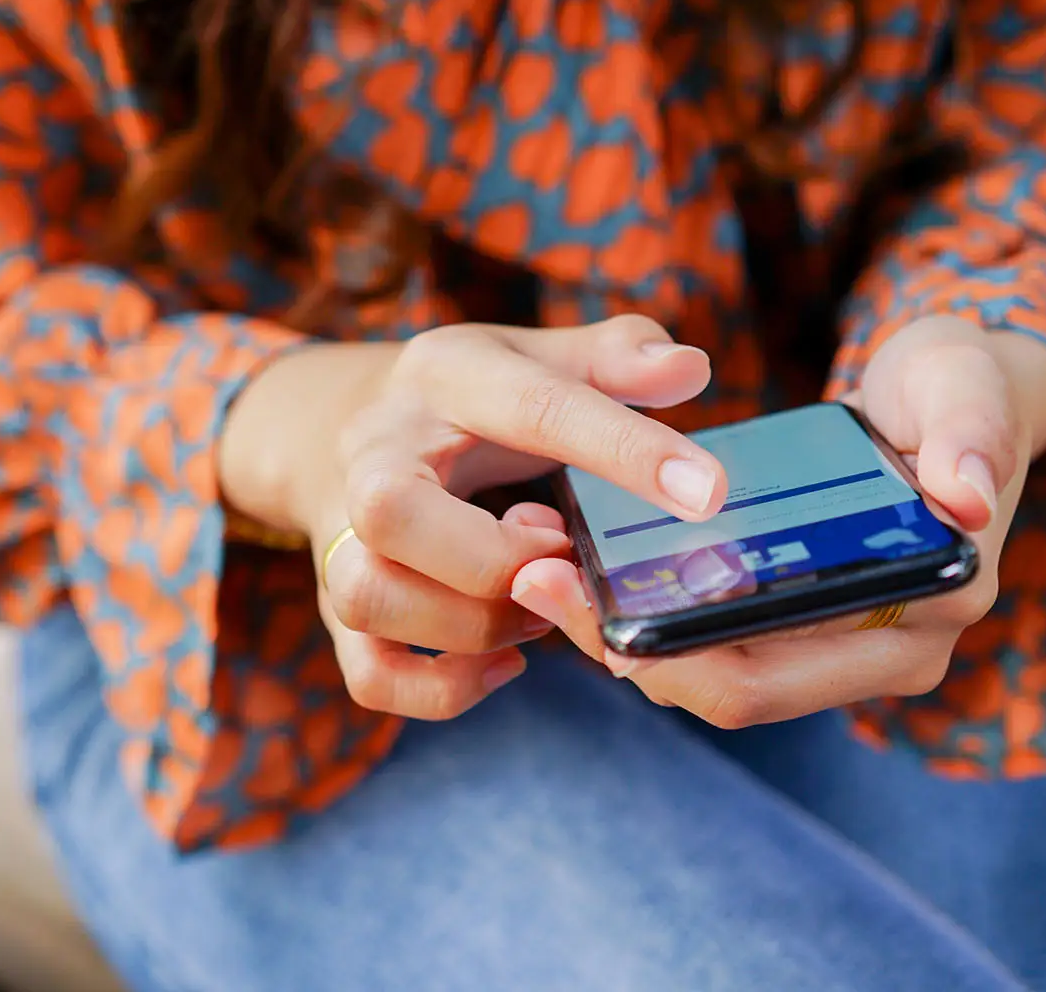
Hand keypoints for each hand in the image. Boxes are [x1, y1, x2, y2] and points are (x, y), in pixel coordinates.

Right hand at [219, 315, 725, 720]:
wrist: (337, 426)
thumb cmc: (472, 401)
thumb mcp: (540, 356)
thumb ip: (618, 356)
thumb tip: (692, 369)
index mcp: (444, 377)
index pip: (532, 407)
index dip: (624, 451)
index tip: (707, 493)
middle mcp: (374, 455)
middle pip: (390, 510)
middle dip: (493, 557)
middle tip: (561, 557)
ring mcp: (342, 535)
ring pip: (367, 595)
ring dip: (469, 624)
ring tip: (535, 612)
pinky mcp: (339, 609)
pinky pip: (370, 673)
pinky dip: (442, 688)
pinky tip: (506, 665)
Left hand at [511, 316, 1045, 728]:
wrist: (958, 397)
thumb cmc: (962, 385)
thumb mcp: (969, 385)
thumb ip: (974, 434)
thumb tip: (965, 498)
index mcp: (926, 611)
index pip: (769, 676)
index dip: (671, 657)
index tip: (582, 600)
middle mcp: (884, 652)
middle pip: (724, 690)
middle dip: (623, 649)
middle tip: (534, 576)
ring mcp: (840, 646)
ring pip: (707, 675)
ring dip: (621, 634)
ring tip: (539, 566)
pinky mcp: (800, 621)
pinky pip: (711, 640)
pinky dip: (646, 615)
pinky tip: (580, 562)